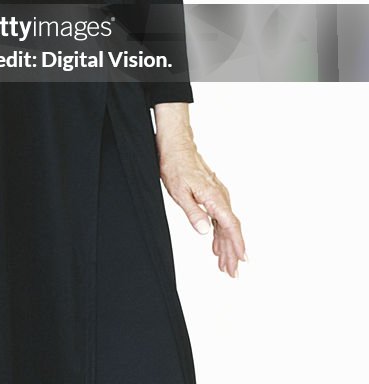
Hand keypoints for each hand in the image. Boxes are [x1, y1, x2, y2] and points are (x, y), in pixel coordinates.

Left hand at [157, 134, 246, 278]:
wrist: (177, 146)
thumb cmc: (176, 165)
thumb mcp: (179, 191)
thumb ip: (193, 212)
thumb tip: (205, 232)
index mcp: (214, 198)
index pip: (230, 226)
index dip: (237, 244)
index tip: (242, 260)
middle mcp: (220, 197)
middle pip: (230, 229)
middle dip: (233, 252)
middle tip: (232, 272)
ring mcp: (218, 195)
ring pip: (226, 225)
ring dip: (226, 245)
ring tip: (224, 264)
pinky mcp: (212, 195)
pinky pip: (220, 218)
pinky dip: (219, 233)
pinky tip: (216, 244)